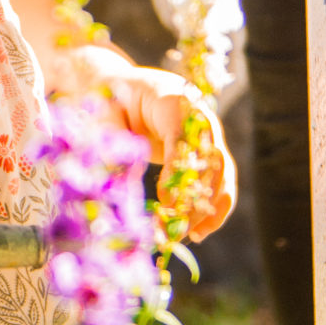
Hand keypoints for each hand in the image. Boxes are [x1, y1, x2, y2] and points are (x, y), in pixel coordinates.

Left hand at [59, 43, 236, 242]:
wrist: (126, 88)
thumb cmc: (112, 98)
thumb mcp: (104, 113)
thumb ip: (113, 140)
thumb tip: (121, 181)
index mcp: (173, 100)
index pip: (183, 136)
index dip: (178, 169)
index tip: (166, 201)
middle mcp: (200, 117)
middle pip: (211, 159)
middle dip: (196, 197)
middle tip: (175, 228)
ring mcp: (209, 136)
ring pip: (222, 175)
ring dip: (209, 208)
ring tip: (188, 236)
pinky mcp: (208, 154)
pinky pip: (221, 182)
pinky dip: (214, 208)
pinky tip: (198, 233)